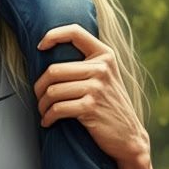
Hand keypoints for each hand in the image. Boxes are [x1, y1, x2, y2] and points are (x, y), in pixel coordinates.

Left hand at [34, 24, 148, 164]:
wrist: (129, 136)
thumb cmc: (109, 105)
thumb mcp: (105, 77)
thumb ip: (87, 62)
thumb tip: (48, 52)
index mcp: (105, 55)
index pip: (75, 32)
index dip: (53, 35)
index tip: (40, 47)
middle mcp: (101, 68)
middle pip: (54, 70)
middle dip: (39, 87)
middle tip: (39, 97)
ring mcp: (97, 87)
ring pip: (53, 91)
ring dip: (42, 105)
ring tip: (44, 111)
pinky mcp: (91, 107)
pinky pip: (57, 109)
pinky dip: (48, 117)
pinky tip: (48, 121)